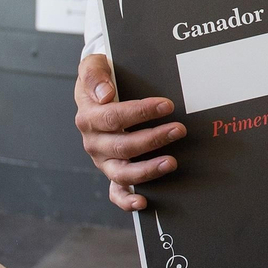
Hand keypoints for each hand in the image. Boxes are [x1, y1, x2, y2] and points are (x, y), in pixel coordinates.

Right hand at [74, 53, 184, 210]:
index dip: (141, 112)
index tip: (166, 105)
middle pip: (123, 146)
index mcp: (88, 116)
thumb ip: (95, 75)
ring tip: (172, 162)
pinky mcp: (111, 171)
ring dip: (148, 170)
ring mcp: (103, 159)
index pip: (114, 116)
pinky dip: (127, 201)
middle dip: (153, 138)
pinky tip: (143, 202)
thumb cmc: (101, 77)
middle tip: (179, 129)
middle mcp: (94, 141)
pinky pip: (116, 192)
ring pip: (122, 172)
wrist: (99, 89)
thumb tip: (105, 94)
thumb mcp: (93, 65)